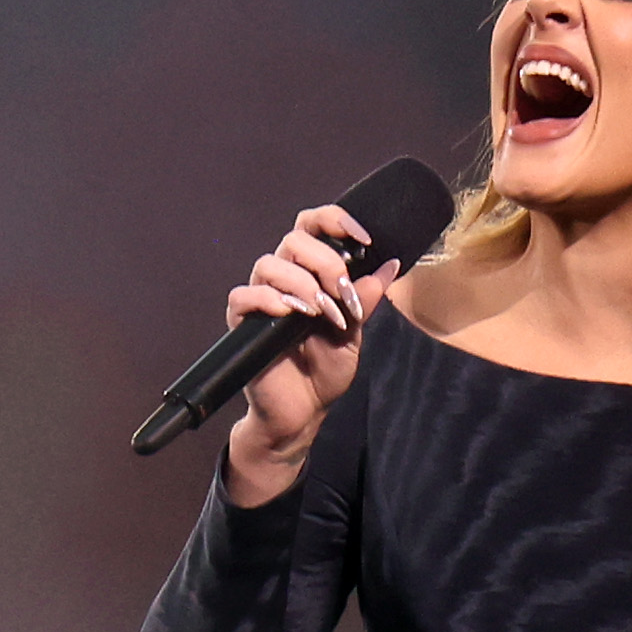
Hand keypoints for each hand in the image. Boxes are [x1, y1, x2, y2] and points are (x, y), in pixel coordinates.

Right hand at [217, 205, 402, 496]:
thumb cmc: (326, 370)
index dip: (335, 220)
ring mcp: (262, 300)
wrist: (304, 411)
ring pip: (268, 264)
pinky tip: (289, 314)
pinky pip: (242, 296)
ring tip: (319, 311)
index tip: (363, 238)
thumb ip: (366, 299)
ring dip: (301, 283)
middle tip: (341, 292)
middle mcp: (284, 279)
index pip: (314, 226)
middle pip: (293, 239)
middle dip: (324, 261)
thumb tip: (389, 265)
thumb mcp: (355, 332)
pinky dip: (266, 299)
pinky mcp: (243, 324)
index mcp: (311, 273)